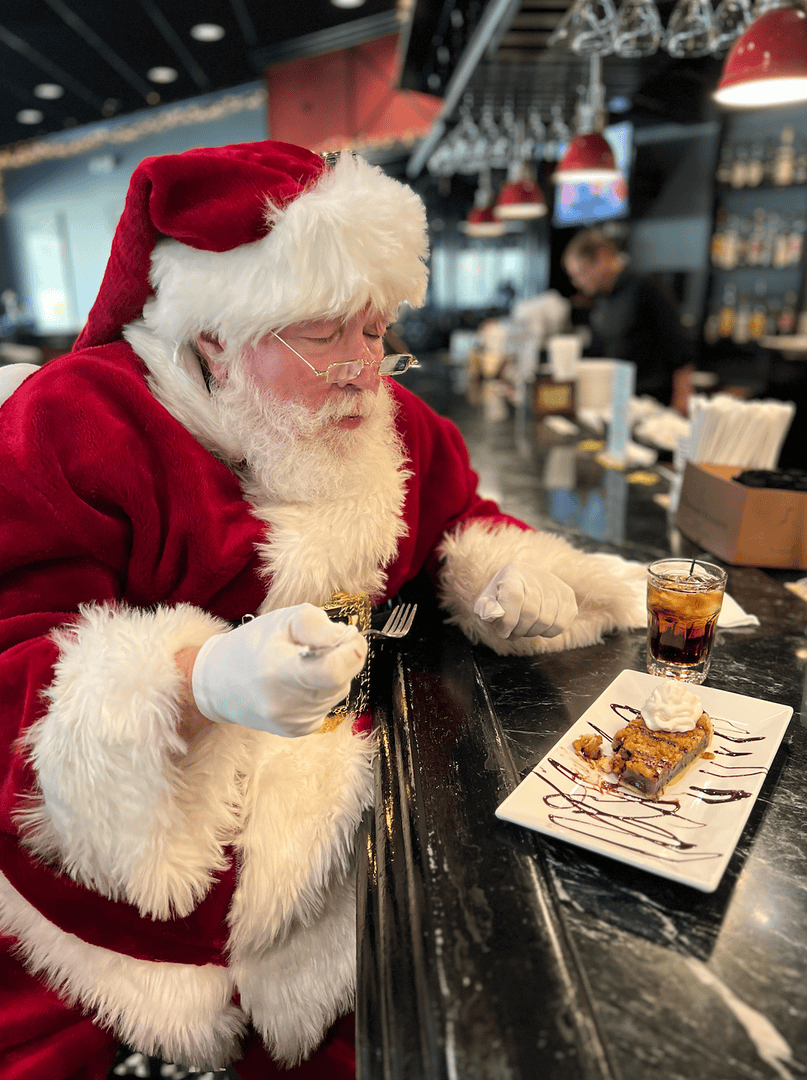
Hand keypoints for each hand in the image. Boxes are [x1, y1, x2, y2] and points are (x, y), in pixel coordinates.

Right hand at [191, 604, 367, 736]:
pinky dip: (321, 691)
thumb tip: (345, 637)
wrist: (219, 684)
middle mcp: (288, 704)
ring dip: (330, 675)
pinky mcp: (298, 730)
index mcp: (281, 672)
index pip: (335, 670)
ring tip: (300, 666)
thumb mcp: (281, 620)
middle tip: (313, 648)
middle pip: (342, 678)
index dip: (351, 650)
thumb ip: (317, 625)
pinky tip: (298, 684)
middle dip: (339, 658)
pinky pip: (327, 705)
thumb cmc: (250, 646)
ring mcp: (294, 721)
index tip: (345, 637)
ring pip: (338, 691)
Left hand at [473, 564, 577, 638]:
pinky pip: (560, 625)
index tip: (502, 631)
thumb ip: (486, 608)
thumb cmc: (503, 594)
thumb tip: (492, 614)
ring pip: (546, 621)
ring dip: (531, 632)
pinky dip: (547, 632)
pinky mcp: (568, 596)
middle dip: (518, 630)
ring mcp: (555, 585)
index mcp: (513, 573)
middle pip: (530, 613)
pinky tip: (538, 626)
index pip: (513, 597)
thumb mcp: (488, 599)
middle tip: (512, 633)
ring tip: (523, 629)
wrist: (524, 580)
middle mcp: (536, 575)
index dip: (507, 620)